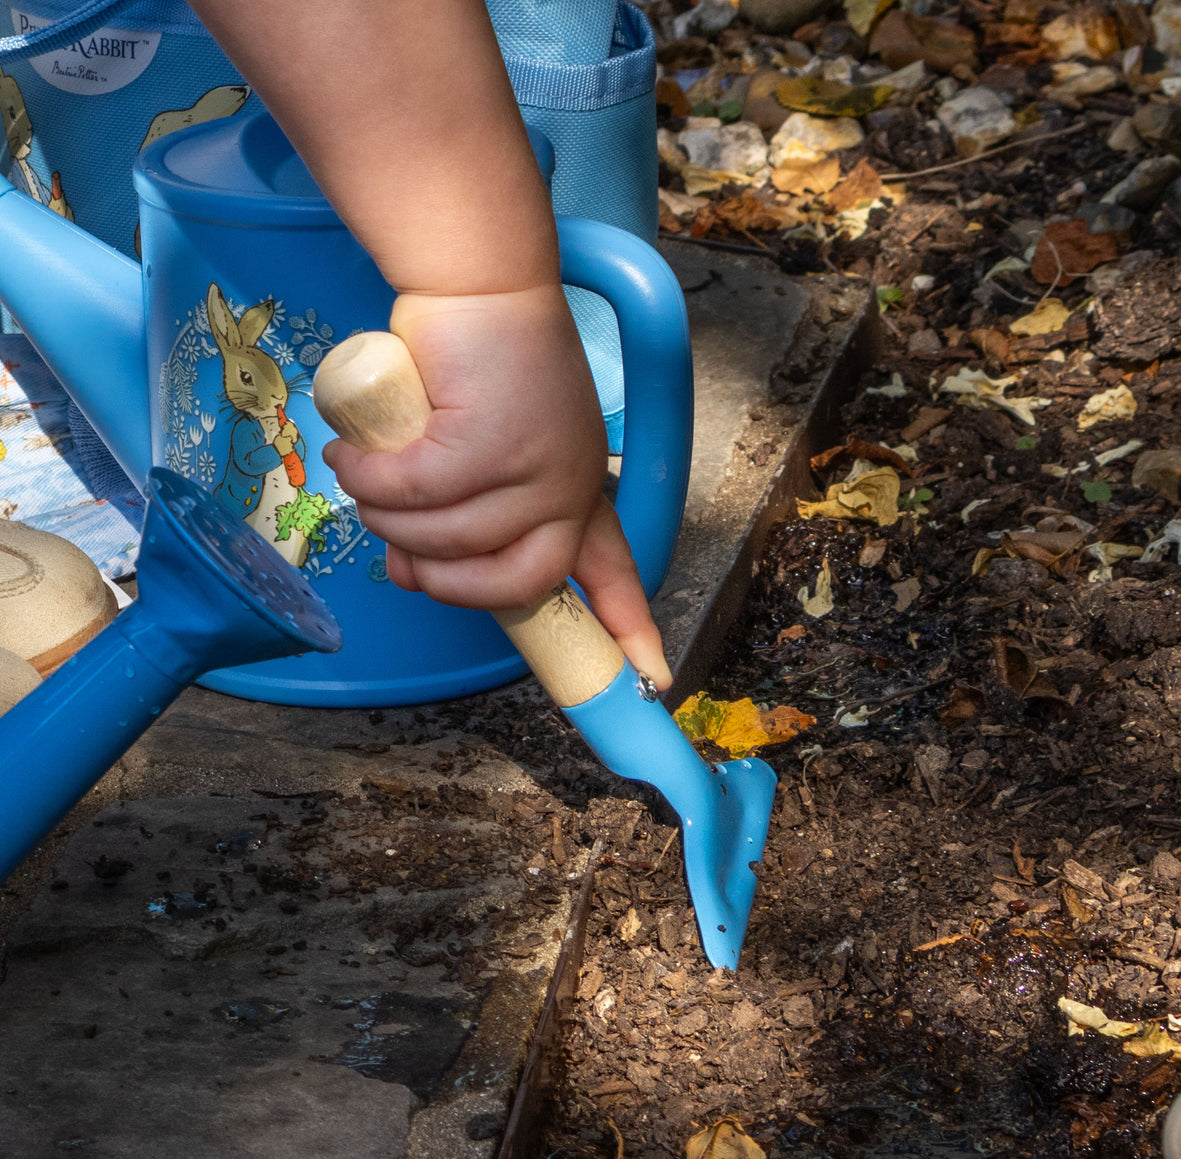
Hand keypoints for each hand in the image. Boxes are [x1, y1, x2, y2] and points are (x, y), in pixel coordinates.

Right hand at [322, 284, 670, 688]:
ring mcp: (538, 465)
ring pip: (450, 537)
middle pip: (515, 584)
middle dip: (445, 585)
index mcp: (577, 491)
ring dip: (389, 518)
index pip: (611, 572)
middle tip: (401, 559)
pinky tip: (353, 455)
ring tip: (364, 479)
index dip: (626, 629)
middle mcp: (569, 485)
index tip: (650, 680)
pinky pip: (416, 491)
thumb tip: (417, 570)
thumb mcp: (490, 446)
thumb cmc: (477, 362)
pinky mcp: (493, 440)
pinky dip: (372, 478)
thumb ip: (469, 510)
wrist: (479, 279)